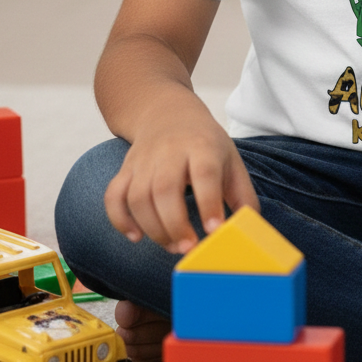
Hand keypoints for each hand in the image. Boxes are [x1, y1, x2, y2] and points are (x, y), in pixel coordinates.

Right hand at [104, 93, 258, 253]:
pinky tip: (136, 237)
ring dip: (153, 229)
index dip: (208, 203)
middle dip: (175, 224)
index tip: (214, 231)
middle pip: (165, 188)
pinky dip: (120, 220)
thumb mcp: (231, 160)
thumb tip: (247, 231)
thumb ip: (243, 195)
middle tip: (189, 248)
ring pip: (139, 197)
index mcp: (203, 146)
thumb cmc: (205, 143)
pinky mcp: (125, 170)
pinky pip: (114, 196)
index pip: (204, 173)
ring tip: (173, 245)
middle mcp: (170, 151)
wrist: (169, 113)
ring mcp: (144, 160)